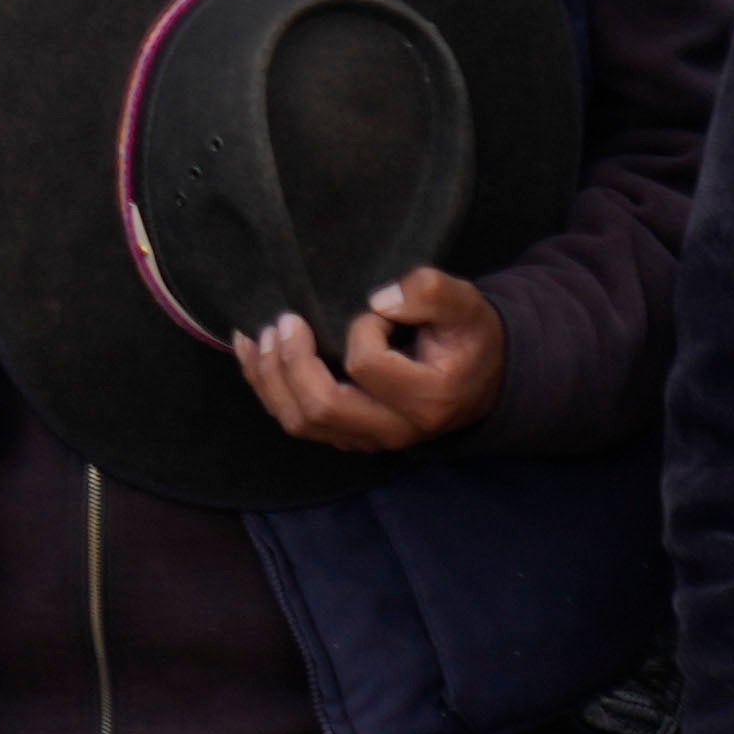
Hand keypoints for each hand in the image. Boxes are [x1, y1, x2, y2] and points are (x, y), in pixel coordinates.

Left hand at [232, 264, 501, 454]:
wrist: (479, 378)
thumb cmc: (468, 337)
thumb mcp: (465, 305)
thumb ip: (430, 293)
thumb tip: (378, 300)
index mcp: (427, 398)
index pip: (367, 366)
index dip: (360, 330)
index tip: (372, 310)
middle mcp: (394, 429)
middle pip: (321, 406)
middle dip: (290, 361)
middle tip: (285, 320)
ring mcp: (367, 439)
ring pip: (299, 421)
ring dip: (269, 377)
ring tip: (259, 335)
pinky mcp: (346, 437)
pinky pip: (296, 421)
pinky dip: (267, 387)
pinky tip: (254, 353)